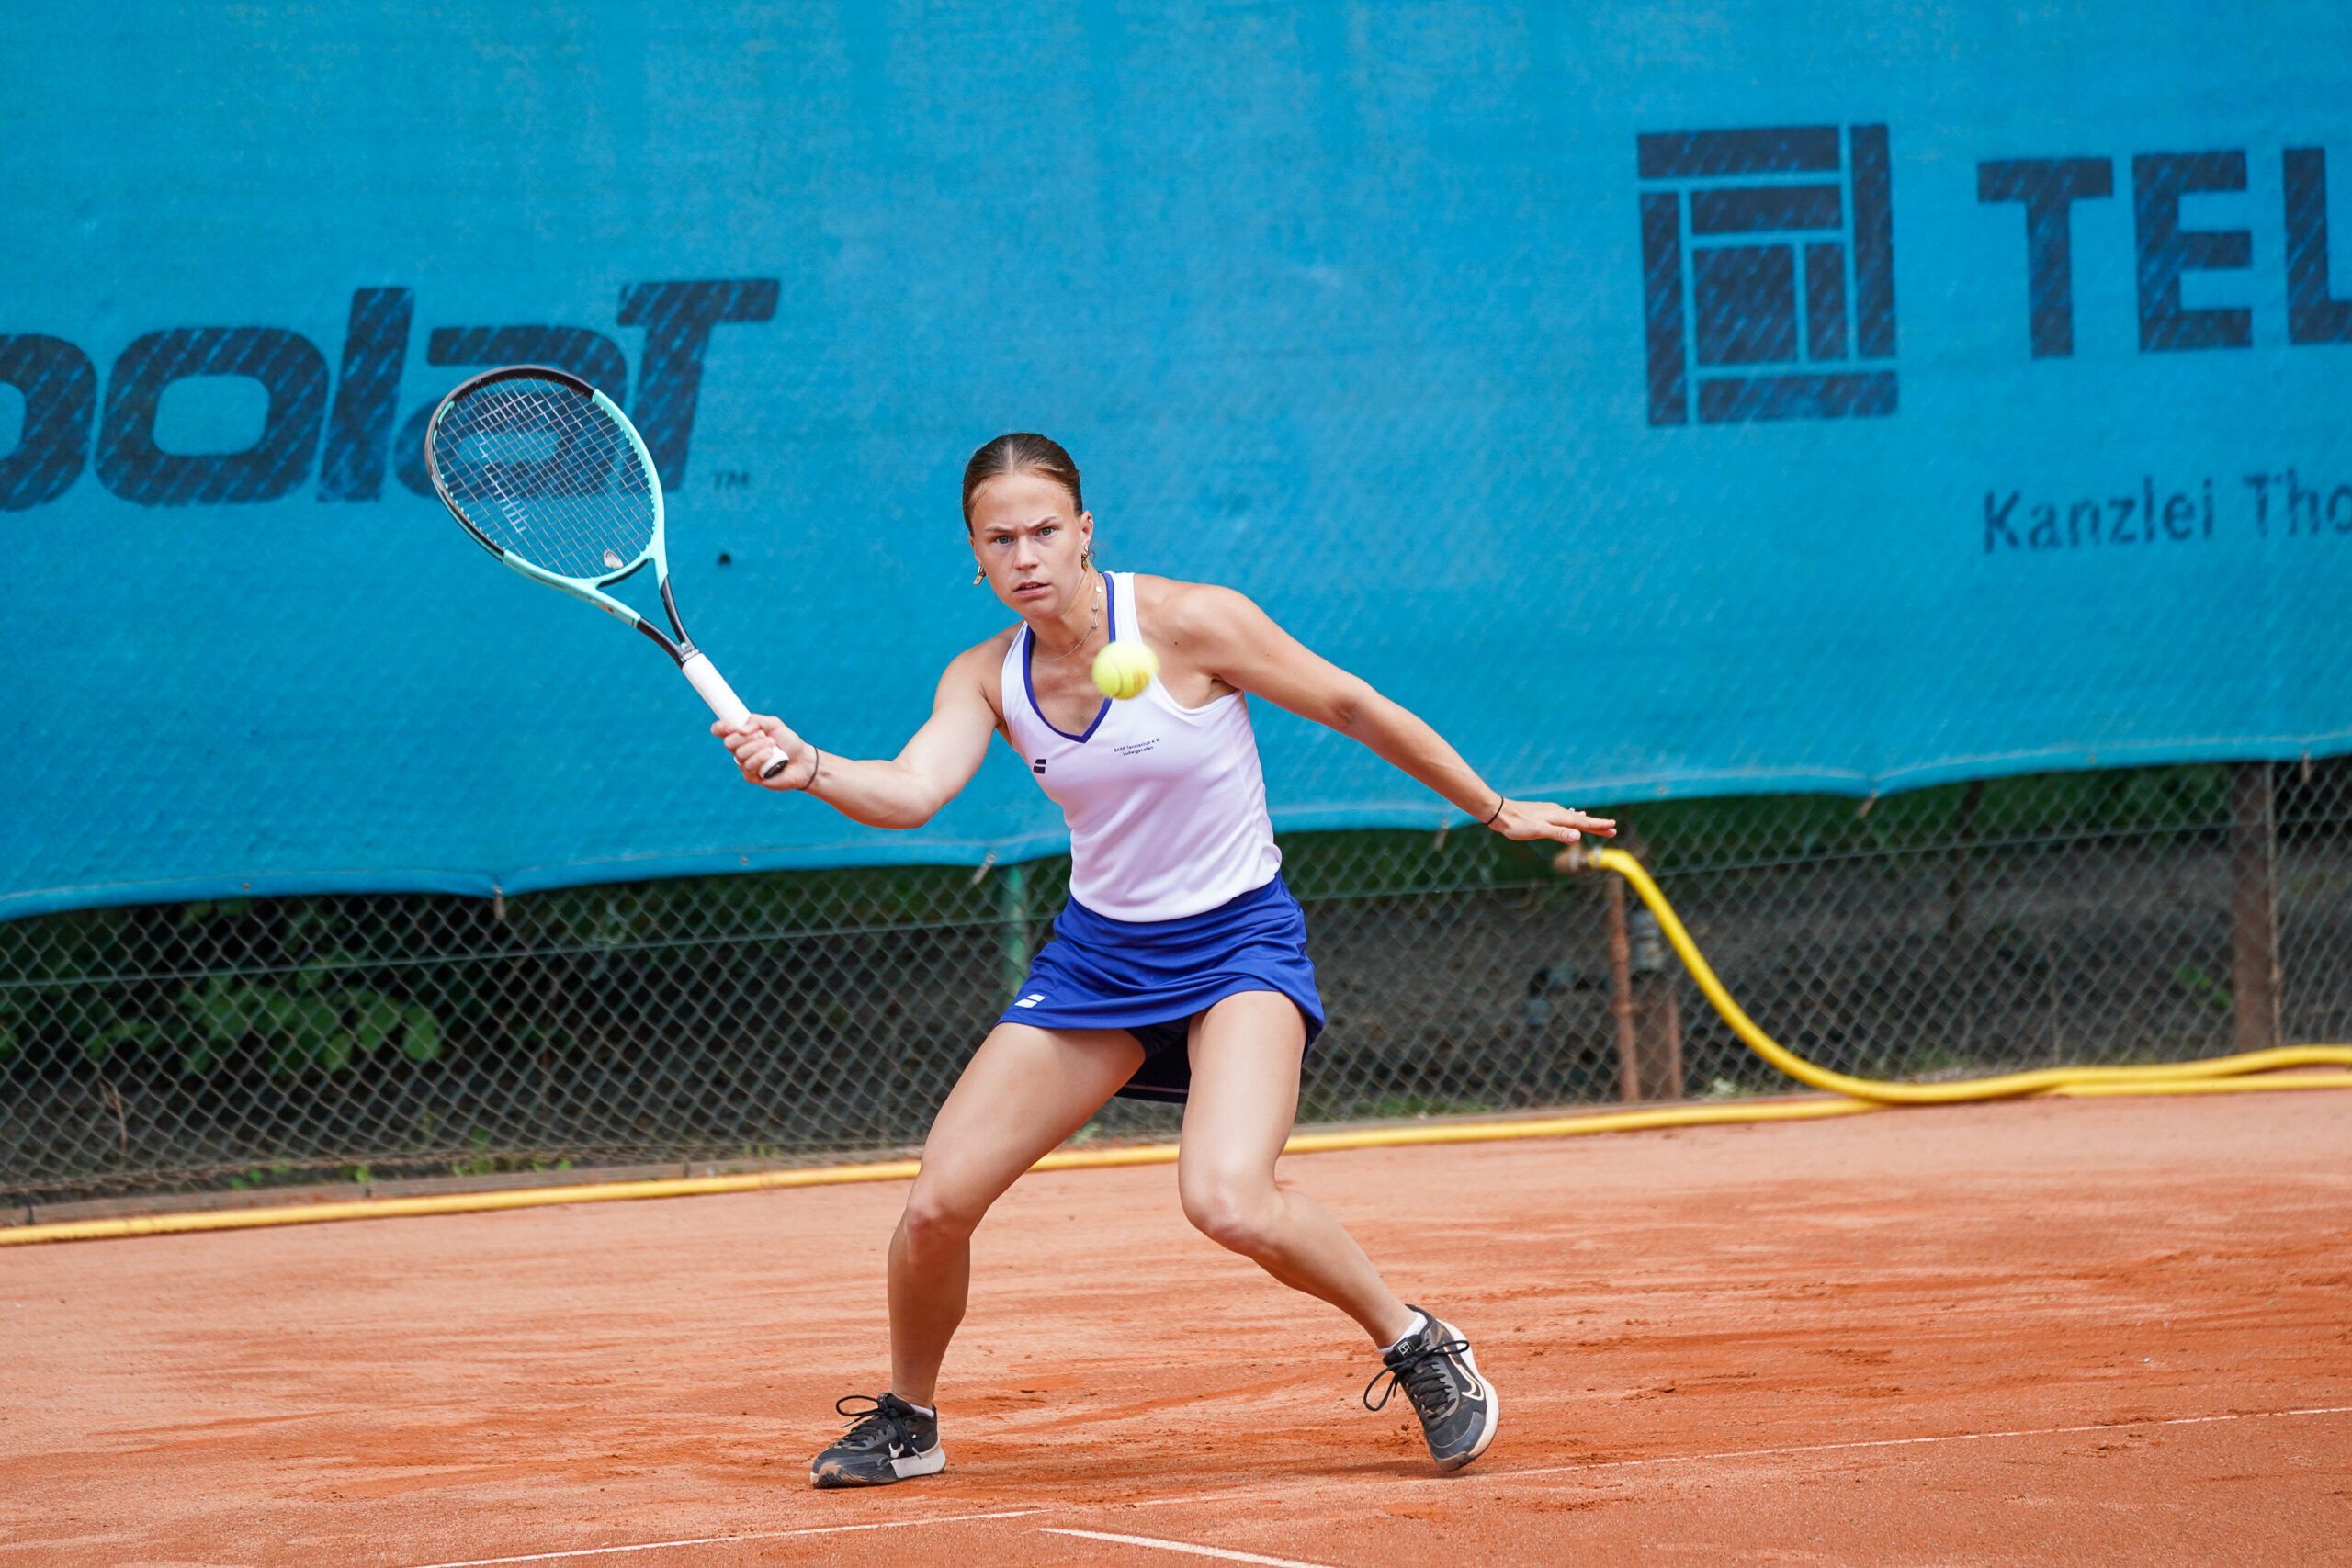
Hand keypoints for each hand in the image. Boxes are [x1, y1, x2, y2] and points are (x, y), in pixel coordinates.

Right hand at [710, 713, 809, 789]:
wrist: (803, 760)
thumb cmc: (788, 742)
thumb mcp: (773, 724)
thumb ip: (756, 720)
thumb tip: (740, 729)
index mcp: (742, 735)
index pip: (720, 731)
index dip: (720, 728)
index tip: (731, 726)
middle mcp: (740, 749)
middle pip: (728, 743)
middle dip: (746, 737)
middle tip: (763, 735)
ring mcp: (744, 764)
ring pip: (739, 754)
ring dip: (758, 746)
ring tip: (773, 745)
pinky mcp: (751, 777)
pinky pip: (748, 766)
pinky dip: (760, 757)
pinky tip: (771, 754)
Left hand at [1488, 800, 1616, 844]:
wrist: (1500, 812)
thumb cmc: (1517, 824)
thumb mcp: (1538, 831)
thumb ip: (1558, 833)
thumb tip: (1578, 836)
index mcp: (1558, 817)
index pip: (1583, 822)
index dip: (1598, 825)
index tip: (1613, 827)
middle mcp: (1557, 812)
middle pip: (1581, 820)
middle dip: (1597, 826)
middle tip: (1613, 830)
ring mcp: (1551, 811)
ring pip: (1574, 817)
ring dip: (1587, 822)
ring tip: (1598, 825)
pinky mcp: (1544, 813)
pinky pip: (1566, 815)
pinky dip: (1575, 817)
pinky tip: (1575, 815)